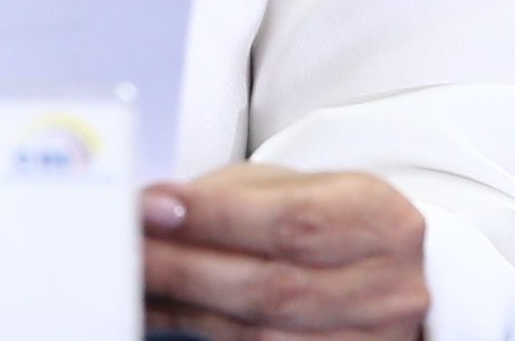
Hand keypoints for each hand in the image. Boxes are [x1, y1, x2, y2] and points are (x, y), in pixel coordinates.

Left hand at [140, 166, 428, 339]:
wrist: (384, 272)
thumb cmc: (326, 220)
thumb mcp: (291, 188)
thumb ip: (230, 198)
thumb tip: (153, 209)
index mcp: (378, 220)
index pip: (292, 220)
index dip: (217, 218)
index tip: (152, 209)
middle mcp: (388, 287)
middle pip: (274, 287)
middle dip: (185, 269)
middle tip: (126, 252)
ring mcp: (372, 338)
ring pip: (263, 334)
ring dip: (185, 309)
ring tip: (135, 284)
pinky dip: (203, 334)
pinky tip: (165, 314)